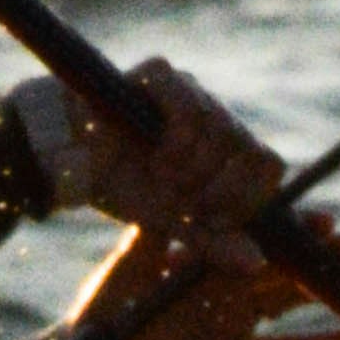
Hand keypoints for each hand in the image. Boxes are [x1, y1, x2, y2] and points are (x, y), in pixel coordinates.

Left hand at [63, 212, 339, 339]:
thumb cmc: (104, 311)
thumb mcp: (128, 267)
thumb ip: (154, 235)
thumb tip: (172, 192)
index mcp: (208, 255)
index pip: (259, 235)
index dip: (292, 229)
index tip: (323, 218)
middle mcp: (229, 283)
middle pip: (286, 264)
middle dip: (323, 254)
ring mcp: (238, 320)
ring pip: (293, 301)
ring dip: (330, 292)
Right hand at [67, 61, 292, 265]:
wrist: (70, 161)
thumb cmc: (126, 188)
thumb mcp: (173, 223)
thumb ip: (212, 242)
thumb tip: (256, 265)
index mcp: (227, 148)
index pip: (268, 165)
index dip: (248, 196)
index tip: (214, 217)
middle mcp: (215, 115)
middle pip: (248, 149)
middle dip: (216, 188)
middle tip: (183, 200)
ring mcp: (191, 91)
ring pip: (221, 128)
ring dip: (192, 167)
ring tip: (162, 177)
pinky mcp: (161, 74)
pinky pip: (189, 105)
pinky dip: (177, 141)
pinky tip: (156, 158)